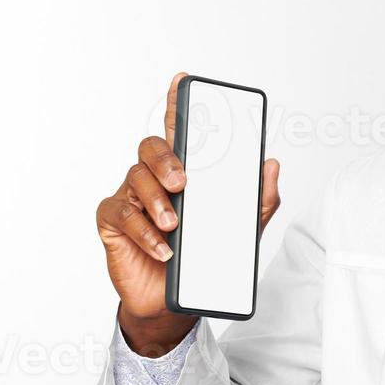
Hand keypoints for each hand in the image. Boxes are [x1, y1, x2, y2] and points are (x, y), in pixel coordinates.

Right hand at [95, 72, 281, 355]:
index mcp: (184, 172)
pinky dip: (144, 231)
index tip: (183, 81)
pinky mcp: (113, 223)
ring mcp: (131, 198)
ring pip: (135, 178)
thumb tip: (271, 164)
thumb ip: (259, 198)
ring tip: (176, 226)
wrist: (175, 303)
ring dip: (157, 201)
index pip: (179, 130)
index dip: (177, 103)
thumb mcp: (242, 229)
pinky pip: (121, 214)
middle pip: (150, 147)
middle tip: (184, 183)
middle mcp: (154, 178)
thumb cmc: (204, 257)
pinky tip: (163, 248)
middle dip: (166, 158)